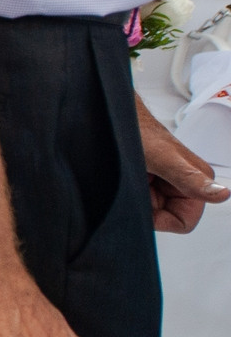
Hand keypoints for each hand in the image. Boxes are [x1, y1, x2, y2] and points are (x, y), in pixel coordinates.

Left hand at [137, 93, 228, 232]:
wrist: (116, 114)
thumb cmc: (139, 130)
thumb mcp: (163, 158)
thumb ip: (190, 179)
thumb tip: (223, 194)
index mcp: (199, 180)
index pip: (183, 222)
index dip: (160, 219)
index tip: (144, 203)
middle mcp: (186, 184)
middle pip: (165, 217)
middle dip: (146, 208)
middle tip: (134, 185)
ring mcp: (167, 183)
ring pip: (150, 210)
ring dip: (136, 199)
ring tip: (130, 177)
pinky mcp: (151, 180)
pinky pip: (140, 200)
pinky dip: (130, 193)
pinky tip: (126, 177)